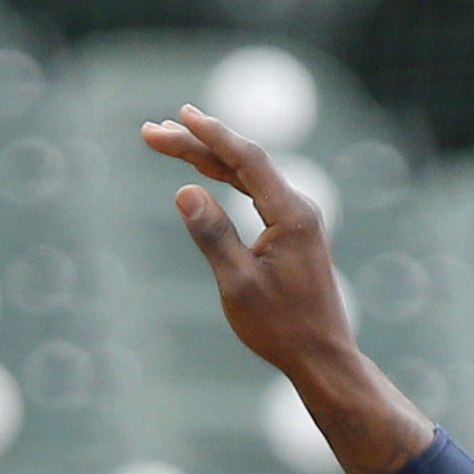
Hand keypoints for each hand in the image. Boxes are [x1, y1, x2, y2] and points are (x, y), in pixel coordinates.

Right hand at [138, 103, 422, 473]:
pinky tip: (203, 171)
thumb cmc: (282, 328)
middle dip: (197, 143)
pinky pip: (255, 192)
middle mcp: (299, 210)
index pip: (247, 161)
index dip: (212, 135)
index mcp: (292, 217)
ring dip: (208, 157)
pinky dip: (226, 179)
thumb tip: (185, 191)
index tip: (181, 116)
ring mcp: (298, 220)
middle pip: (244, 162)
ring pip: (247, 176)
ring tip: (167, 140)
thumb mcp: (239, 286)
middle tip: (151, 132)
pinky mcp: (292, 232)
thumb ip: (212, 236)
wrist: (322, 358)